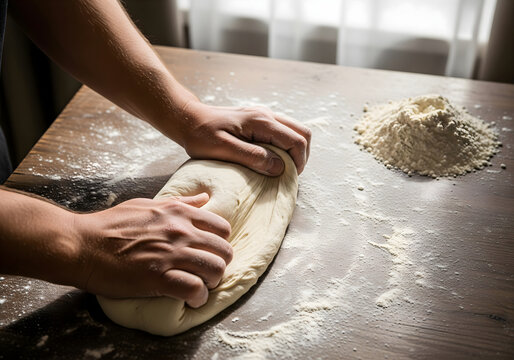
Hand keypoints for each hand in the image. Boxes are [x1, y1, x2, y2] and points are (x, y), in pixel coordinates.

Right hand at [75, 193, 231, 307]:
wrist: (81, 244)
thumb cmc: (110, 224)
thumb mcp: (148, 204)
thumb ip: (179, 203)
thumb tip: (204, 198)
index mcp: (179, 213)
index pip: (222, 228)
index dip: (219, 243)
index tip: (208, 252)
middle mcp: (180, 231)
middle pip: (224, 251)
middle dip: (219, 264)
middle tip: (205, 273)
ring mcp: (171, 254)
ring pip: (215, 270)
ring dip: (211, 282)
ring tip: (199, 286)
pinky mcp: (158, 277)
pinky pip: (195, 289)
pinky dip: (197, 297)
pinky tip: (190, 298)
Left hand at [178, 101, 310, 175]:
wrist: (188, 118)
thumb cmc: (200, 135)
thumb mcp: (223, 149)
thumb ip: (252, 157)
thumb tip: (279, 167)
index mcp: (261, 122)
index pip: (296, 140)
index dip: (299, 162)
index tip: (288, 178)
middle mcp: (267, 114)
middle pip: (303, 132)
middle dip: (301, 156)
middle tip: (288, 174)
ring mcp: (264, 115)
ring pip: (295, 130)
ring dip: (294, 151)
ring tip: (280, 169)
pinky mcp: (259, 119)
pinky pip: (283, 132)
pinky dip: (285, 146)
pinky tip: (271, 159)